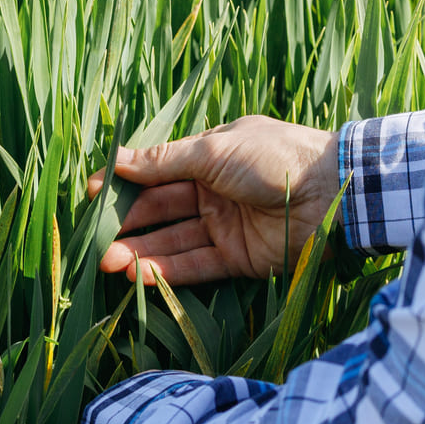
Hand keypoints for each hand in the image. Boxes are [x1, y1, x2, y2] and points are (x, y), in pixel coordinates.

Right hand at [85, 116, 339, 284]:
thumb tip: (116, 160)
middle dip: (126, 223)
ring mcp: (226, 226)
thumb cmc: (274, 157)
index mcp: (210, 156)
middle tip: (92, 239)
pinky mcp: (239, 259)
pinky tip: (137, 274)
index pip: (157, 171)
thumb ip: (164, 161)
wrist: (332, 192)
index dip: (125, 183)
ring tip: (106, 262)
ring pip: (173, 240)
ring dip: (139, 251)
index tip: (91, 196)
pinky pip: (196, 265)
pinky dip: (167, 271)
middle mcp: (214, 191)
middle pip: (161, 209)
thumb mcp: (214, 149)